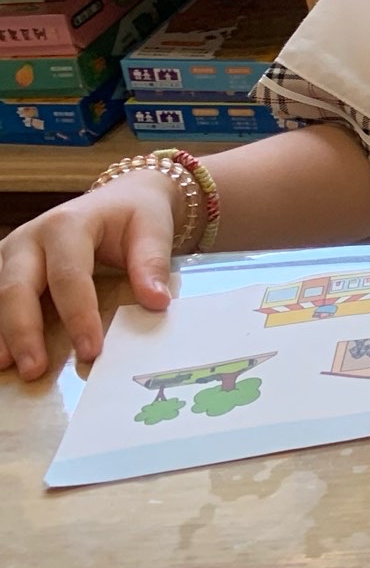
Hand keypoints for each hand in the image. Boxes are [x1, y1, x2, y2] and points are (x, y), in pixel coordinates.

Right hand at [0, 175, 180, 381]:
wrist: (120, 197)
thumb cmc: (135, 215)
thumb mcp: (152, 230)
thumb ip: (152, 263)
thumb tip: (156, 301)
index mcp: (67, 225)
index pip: (68, 276)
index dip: (78, 315)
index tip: (90, 350)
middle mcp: (30, 237)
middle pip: (17, 287)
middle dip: (23, 331)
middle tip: (34, 369)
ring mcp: (11, 251)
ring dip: (1, 332)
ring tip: (7, 366)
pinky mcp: (4, 266)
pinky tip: (1, 350)